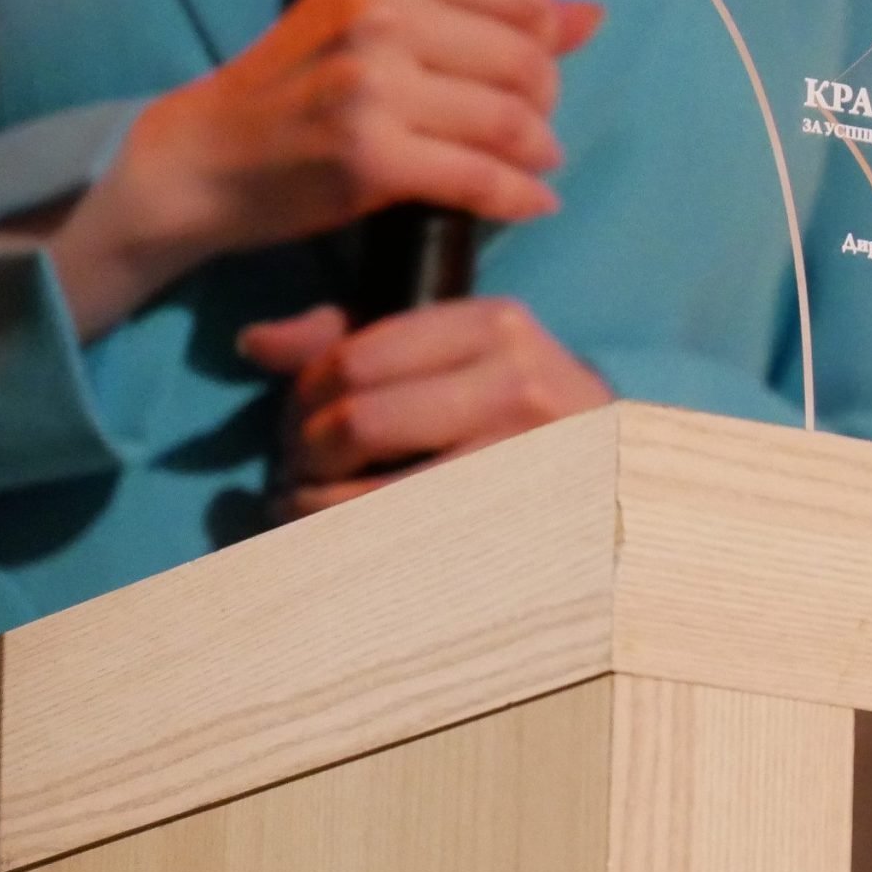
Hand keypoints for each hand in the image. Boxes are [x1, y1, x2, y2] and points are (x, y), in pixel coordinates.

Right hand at [50, 0, 600, 337]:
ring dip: (538, 152)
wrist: (206, 156)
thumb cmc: (302, 82)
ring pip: (512, 120)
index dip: (545, 39)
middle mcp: (379, 11)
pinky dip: (519, 197)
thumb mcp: (381, 21)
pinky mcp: (369, 155)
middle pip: (528, 60)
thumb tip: (592, 12)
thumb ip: (485, 12)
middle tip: (530, 128)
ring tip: (531, 163)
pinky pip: (481, 177)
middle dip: (545, 103)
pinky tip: (530, 202)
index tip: (528, 71)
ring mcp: (372, 83)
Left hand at [240, 296, 612, 516]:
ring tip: (307, 509)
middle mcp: (517, 382)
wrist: (618, 465)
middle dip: (306, 453)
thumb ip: (351, 338)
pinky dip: (348, 547)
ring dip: (316, 508)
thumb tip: (254, 342)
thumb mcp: (447, 351)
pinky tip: (339, 543)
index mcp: (493, 324)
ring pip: (371, 493)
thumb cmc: (511, 405)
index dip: (306, 394)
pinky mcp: (517, 522)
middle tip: (297, 470)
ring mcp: (522, 458)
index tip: (301, 419)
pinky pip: (400, 543)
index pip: (358, 357)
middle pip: (359, 422)